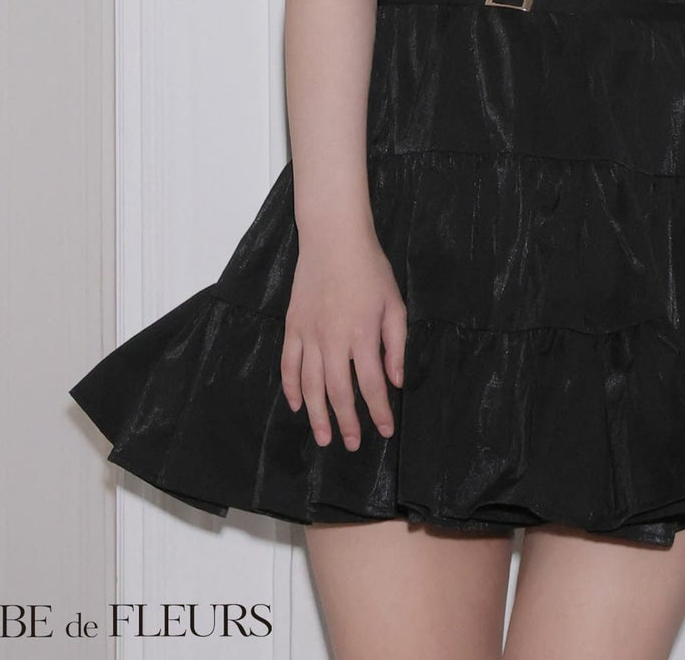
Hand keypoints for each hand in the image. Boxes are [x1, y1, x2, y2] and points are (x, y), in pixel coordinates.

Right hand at [279, 235, 406, 449]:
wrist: (334, 240)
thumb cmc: (370, 269)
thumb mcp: (394, 304)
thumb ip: (396, 344)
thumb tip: (396, 381)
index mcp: (362, 335)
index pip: (372, 385)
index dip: (378, 412)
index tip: (385, 430)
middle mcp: (333, 341)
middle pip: (338, 393)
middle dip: (347, 422)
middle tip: (351, 445)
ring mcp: (309, 335)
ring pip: (310, 386)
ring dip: (316, 415)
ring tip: (324, 437)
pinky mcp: (293, 326)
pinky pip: (288, 365)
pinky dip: (291, 388)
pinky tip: (297, 405)